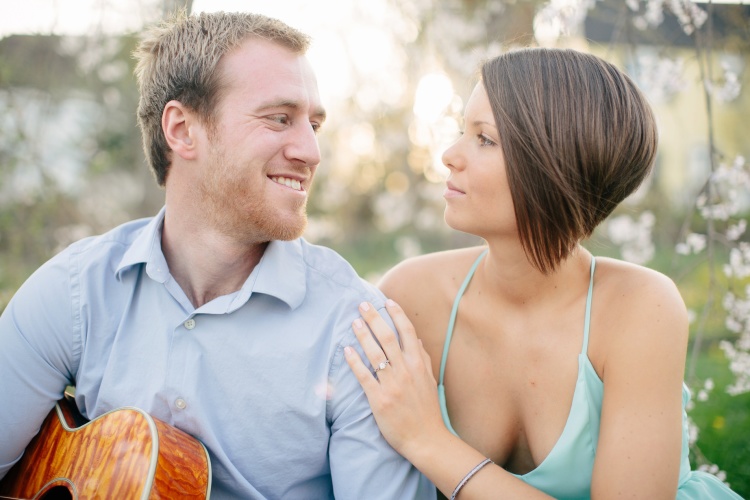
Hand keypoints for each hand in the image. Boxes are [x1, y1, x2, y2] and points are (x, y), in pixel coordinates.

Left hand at [344, 299, 447, 458]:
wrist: (426, 439)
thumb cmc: (427, 411)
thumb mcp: (430, 381)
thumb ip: (423, 358)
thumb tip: (415, 339)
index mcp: (418, 365)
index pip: (407, 332)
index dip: (397, 314)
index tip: (387, 301)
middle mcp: (406, 371)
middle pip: (388, 337)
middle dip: (374, 318)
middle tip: (362, 304)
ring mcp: (392, 385)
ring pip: (375, 353)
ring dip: (363, 335)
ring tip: (353, 322)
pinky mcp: (379, 399)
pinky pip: (364, 376)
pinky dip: (355, 361)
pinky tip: (346, 350)